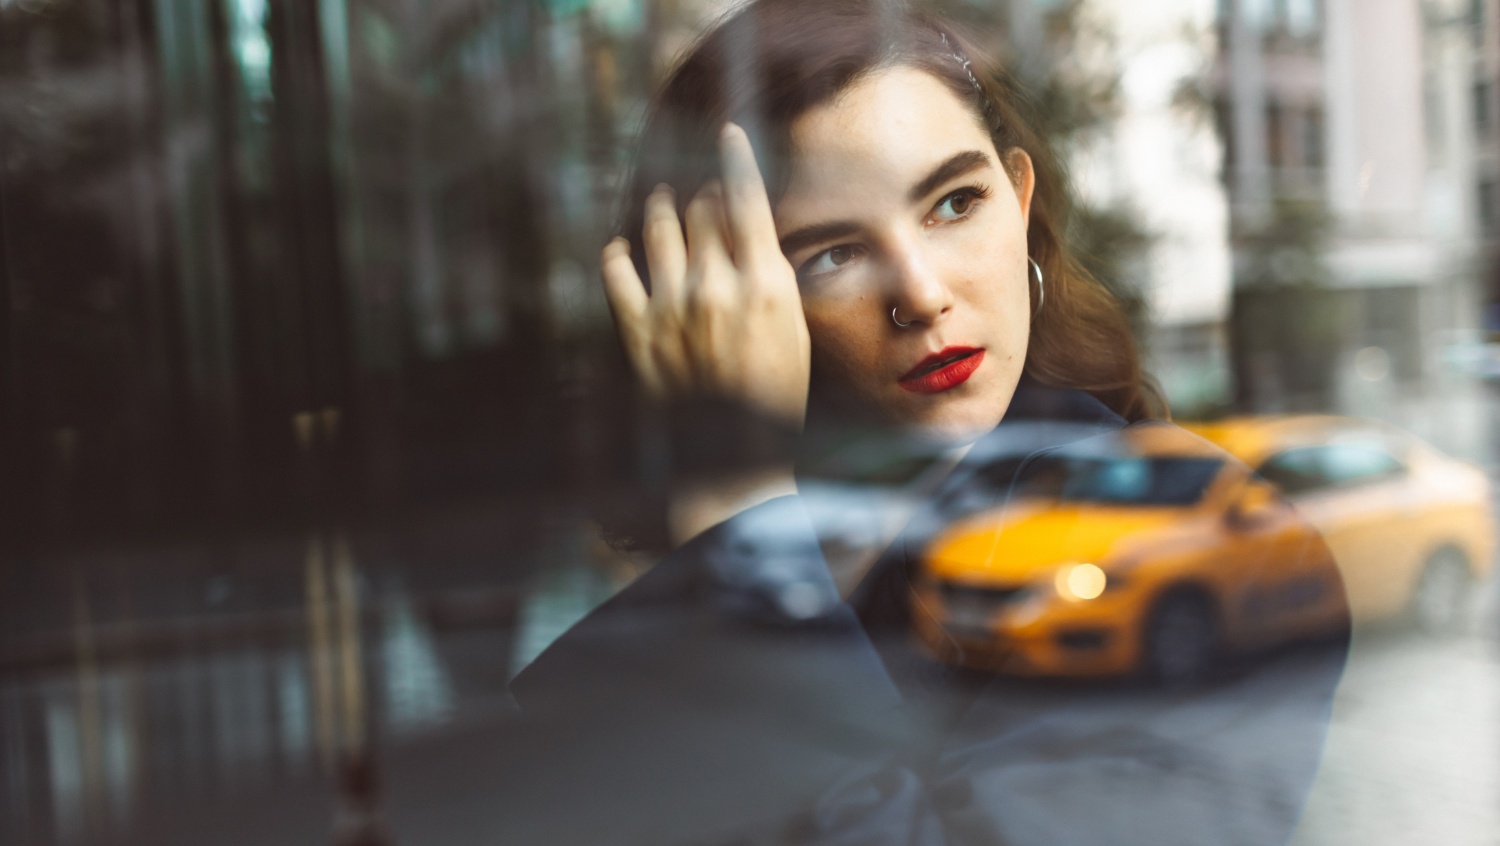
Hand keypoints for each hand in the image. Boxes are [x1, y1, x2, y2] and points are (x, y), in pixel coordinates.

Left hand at [601, 123, 811, 429]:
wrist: (733, 459)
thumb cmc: (774, 396)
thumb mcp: (793, 329)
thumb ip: (767, 277)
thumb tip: (746, 232)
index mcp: (764, 284)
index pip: (747, 199)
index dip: (736, 157)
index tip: (728, 133)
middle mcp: (716, 286)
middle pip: (702, 207)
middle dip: (703, 193)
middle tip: (703, 193)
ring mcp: (673, 306)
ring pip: (659, 227)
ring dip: (661, 207)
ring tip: (661, 200)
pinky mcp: (638, 331)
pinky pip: (616, 272)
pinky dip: (617, 254)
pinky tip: (620, 250)